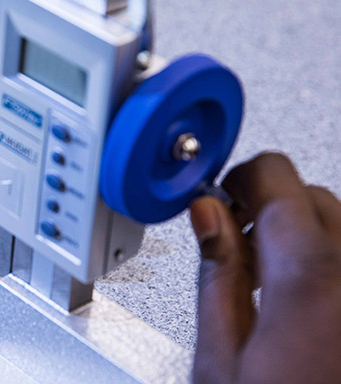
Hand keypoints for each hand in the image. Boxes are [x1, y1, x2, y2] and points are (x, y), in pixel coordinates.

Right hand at [189, 153, 340, 382]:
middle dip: (266, 207)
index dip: (239, 178)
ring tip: (261, 278)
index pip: (278, 178)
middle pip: (312, 196)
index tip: (218, 198)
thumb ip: (216, 275)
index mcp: (308, 280)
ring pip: (337, 225)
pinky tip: (293, 298)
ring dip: (297, 234)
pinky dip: (321, 262)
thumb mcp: (220, 358)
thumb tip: (208, 213)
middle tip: (230, 240)